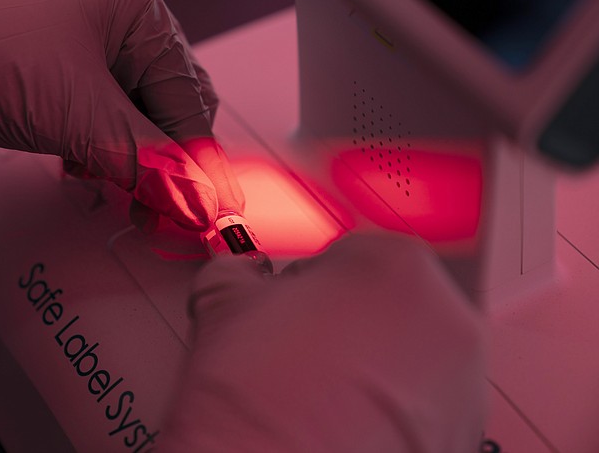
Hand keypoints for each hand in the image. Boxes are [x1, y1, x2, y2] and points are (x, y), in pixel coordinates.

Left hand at [0, 0, 243, 228]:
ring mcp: (95, 54)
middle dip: (165, 164)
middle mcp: (123, 27)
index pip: (189, 98)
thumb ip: (153, 163)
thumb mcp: (81, 117)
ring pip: (141, 125)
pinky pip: (109, 128)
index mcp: (138, 11)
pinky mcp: (69, 82)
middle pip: (172, 111)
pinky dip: (106, 156)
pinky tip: (81, 168)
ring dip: (133, 165)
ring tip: (116, 192)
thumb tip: (206, 203)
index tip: (214, 212)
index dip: (200, 160)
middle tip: (163, 214)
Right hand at [158, 235, 486, 451]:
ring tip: (320, 391)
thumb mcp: (225, 300)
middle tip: (305, 350)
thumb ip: (241, 271)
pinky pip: (422, 408)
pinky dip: (390, 412)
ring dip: (372, 366)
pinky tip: (344, 421)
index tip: (296, 304)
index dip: (313, 281)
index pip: (352, 254)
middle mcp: (448, 319)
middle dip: (349, 322)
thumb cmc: (256, 396)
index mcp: (398, 265)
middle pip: (390, 304)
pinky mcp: (462, 436)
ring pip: (410, 357)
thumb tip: (241, 276)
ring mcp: (463, 384)